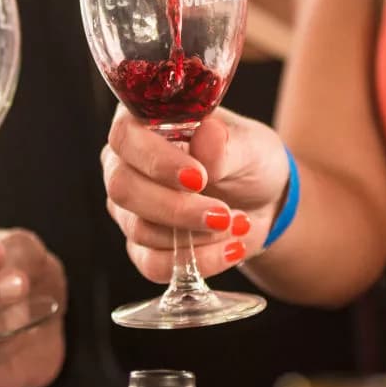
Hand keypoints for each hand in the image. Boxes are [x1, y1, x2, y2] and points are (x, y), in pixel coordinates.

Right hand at [103, 106, 290, 282]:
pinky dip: (198, 261)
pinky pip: (154, 263)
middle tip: (222, 213)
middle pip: (124, 188)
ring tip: (238, 224)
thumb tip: (206, 139)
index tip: (200, 178)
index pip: (126, 136)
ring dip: (195, 235)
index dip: (157, 160)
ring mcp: (130, 207)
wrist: (262, 200)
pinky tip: (231, 248)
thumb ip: (226, 143)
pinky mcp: (143, 245)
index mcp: (144, 123)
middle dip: (177, 207)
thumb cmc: (248, 158)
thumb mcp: (250, 145)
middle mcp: (126, 163)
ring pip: (139, 229)